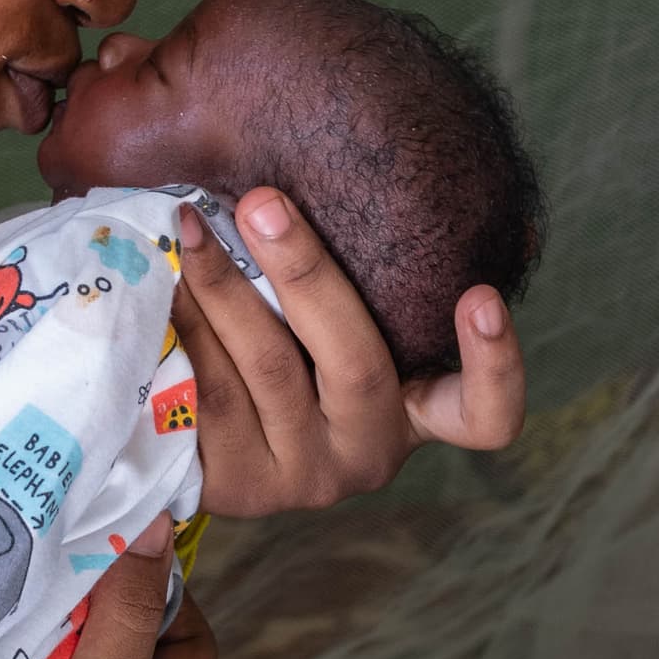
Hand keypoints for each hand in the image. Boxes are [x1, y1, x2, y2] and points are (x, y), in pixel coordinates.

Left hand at [176, 192, 525, 516]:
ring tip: (189, 225)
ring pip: (267, 370)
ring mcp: (300, 476)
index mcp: (415, 412)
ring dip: (222, 287)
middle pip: (356, 363)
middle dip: (306, 271)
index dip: (495, 365)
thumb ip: (364, 271)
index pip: (485, 415)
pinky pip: (206, 396)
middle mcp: (367, 452)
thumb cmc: (286, 342)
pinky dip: (182, 326)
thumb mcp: (335, 316)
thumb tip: (412, 171)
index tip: (480, 295)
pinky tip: (162, 281)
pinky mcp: (232, 486)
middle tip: (260, 202)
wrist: (196, 433)